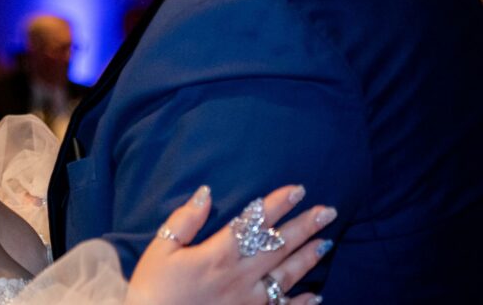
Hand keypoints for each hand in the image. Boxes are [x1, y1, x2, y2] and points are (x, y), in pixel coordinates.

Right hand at [126, 185, 335, 304]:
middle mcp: (240, 276)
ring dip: (308, 258)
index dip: (277, 204)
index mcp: (218, 254)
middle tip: (328, 211)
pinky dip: (301, 304)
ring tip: (327, 241)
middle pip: (278, 247)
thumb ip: (185, 221)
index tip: (298, 189)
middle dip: (304, 226)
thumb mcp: (160, 249)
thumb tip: (206, 193)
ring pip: (286, 276)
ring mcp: (248, 301)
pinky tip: (317, 296)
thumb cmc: (154, 288)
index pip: (254, 223)